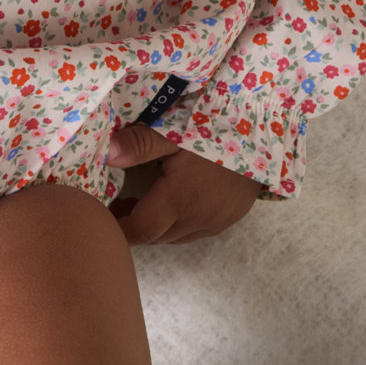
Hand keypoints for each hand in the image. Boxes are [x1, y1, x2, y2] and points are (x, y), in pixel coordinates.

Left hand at [106, 122, 261, 244]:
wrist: (265, 130)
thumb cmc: (215, 126)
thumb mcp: (173, 130)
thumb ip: (139, 143)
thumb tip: (107, 155)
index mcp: (180, 200)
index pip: (141, 231)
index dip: (118, 228)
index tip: (100, 218)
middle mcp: (199, 219)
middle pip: (157, 237)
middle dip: (134, 227)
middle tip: (117, 205)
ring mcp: (217, 221)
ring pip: (176, 237)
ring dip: (157, 227)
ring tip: (140, 203)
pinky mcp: (231, 217)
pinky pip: (196, 231)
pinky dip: (178, 223)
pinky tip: (173, 202)